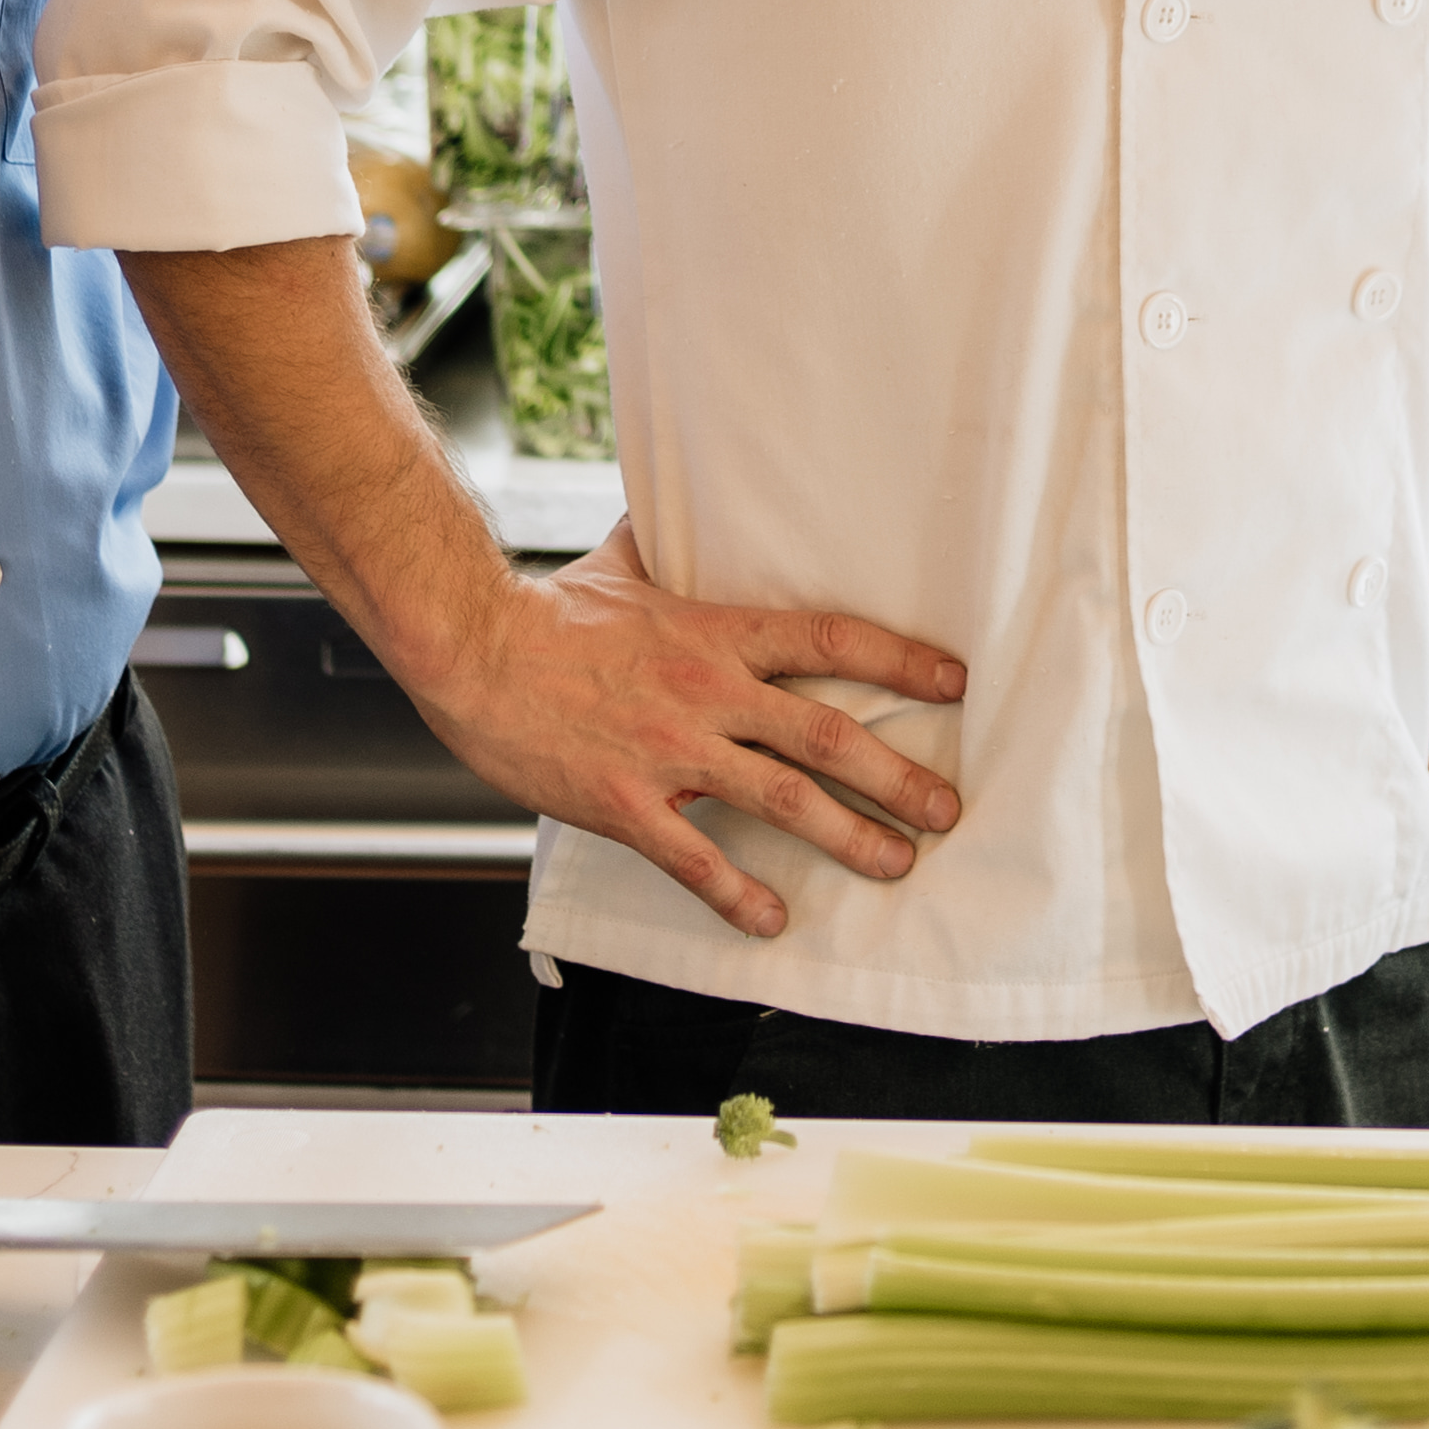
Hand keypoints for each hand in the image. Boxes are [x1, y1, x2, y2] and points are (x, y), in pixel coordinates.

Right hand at [391, 536, 964, 940]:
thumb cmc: (551, 610)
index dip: (900, 662)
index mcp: (717, 632)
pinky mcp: (625, 804)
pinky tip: (774, 919)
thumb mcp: (626, 565)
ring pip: (781, 800)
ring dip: (848, 837)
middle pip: (826, 734)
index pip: (830, 641)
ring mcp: (669, 752)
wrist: (474, 651)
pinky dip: (738, 894)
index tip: (954, 683)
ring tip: (896, 864)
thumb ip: (674, 550)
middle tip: (947, 810)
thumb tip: (690, 508)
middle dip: (897, 777)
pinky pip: (695, 858)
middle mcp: (708, 692)